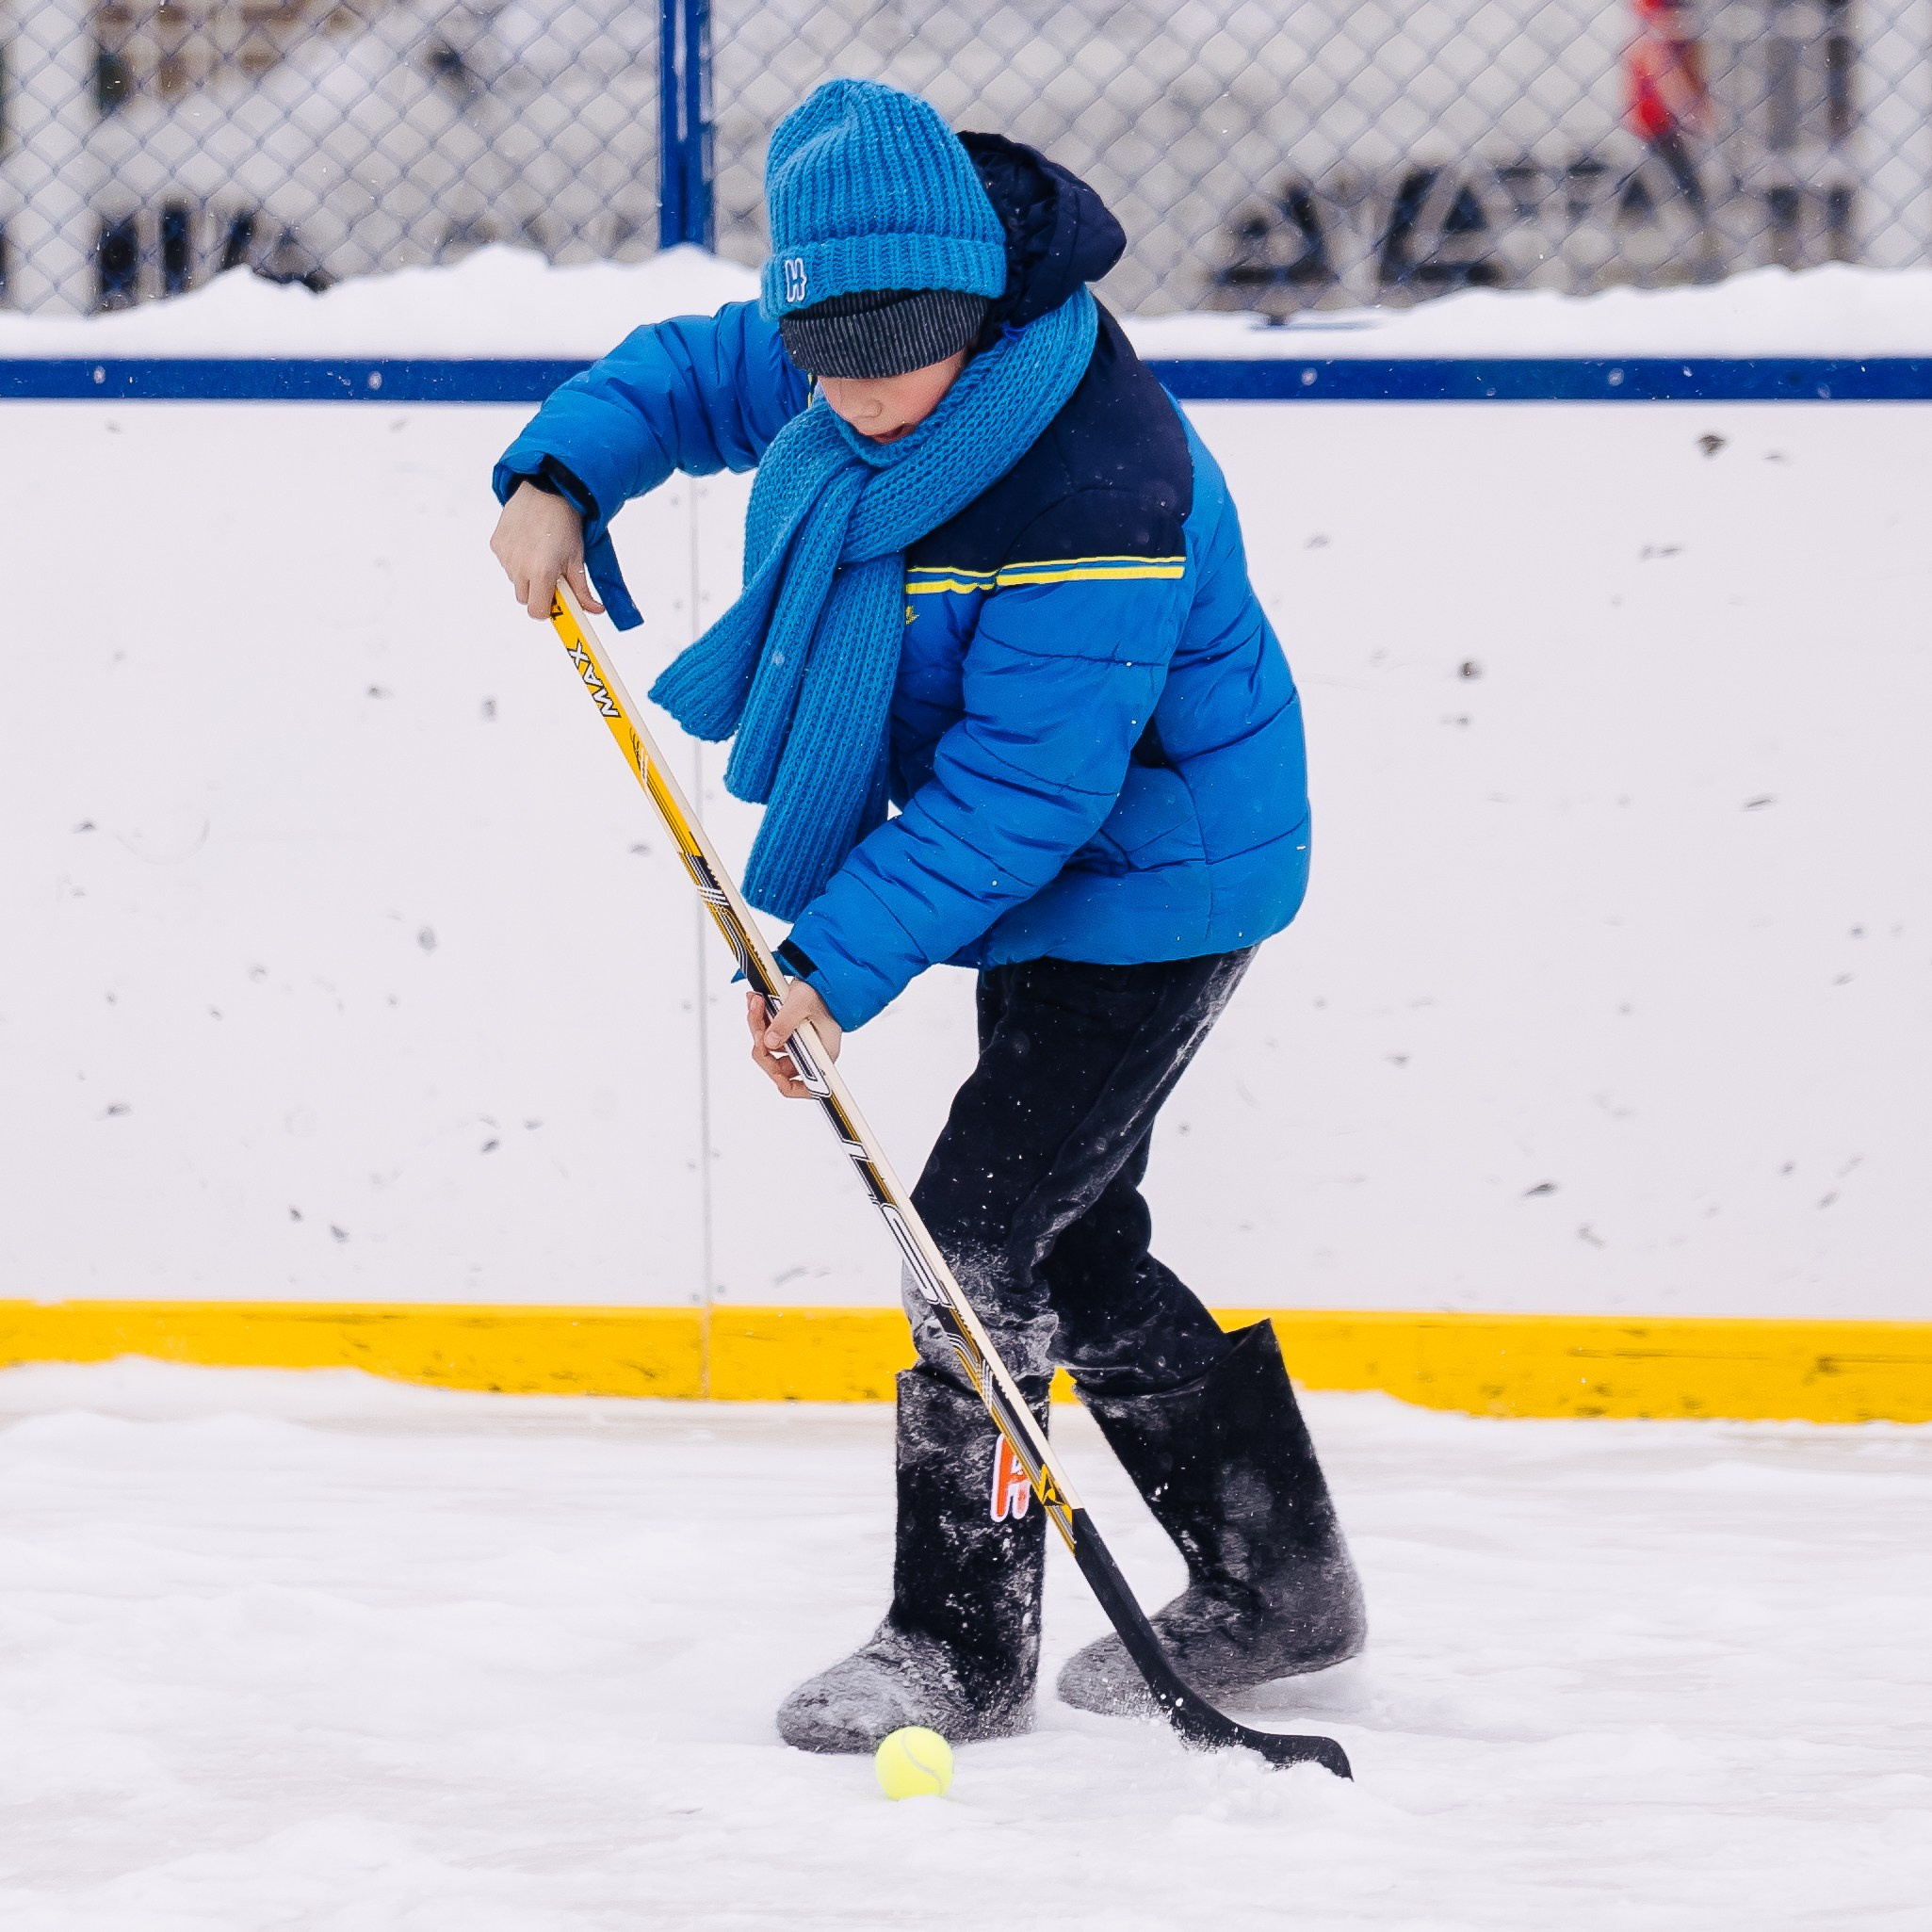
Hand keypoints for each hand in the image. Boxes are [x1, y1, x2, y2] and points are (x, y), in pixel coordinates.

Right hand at [489, 481, 604, 619]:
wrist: (547, 490)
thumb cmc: (565, 524)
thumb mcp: (577, 560)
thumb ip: (582, 590)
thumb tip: (594, 611)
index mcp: (541, 573)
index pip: (536, 612)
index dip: (547, 610)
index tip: (557, 601)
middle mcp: (519, 567)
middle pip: (525, 599)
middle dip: (538, 592)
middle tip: (552, 574)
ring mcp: (505, 556)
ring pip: (515, 580)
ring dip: (527, 575)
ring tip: (541, 552)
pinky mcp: (496, 544)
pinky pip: (506, 563)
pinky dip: (516, 559)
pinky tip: (528, 542)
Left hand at [747, 980, 841, 1098]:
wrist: (822, 977)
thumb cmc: (822, 991)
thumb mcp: (803, 1003)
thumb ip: (785, 1023)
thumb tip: (768, 1042)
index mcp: (821, 1054)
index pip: (808, 1087)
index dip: (788, 1085)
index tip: (774, 1075)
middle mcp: (808, 1054)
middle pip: (778, 1066)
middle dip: (762, 1045)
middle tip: (759, 1024)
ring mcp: (796, 1044)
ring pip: (767, 1048)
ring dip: (757, 1026)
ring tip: (757, 1003)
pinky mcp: (786, 1034)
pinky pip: (766, 1035)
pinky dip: (758, 1020)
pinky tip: (757, 1004)